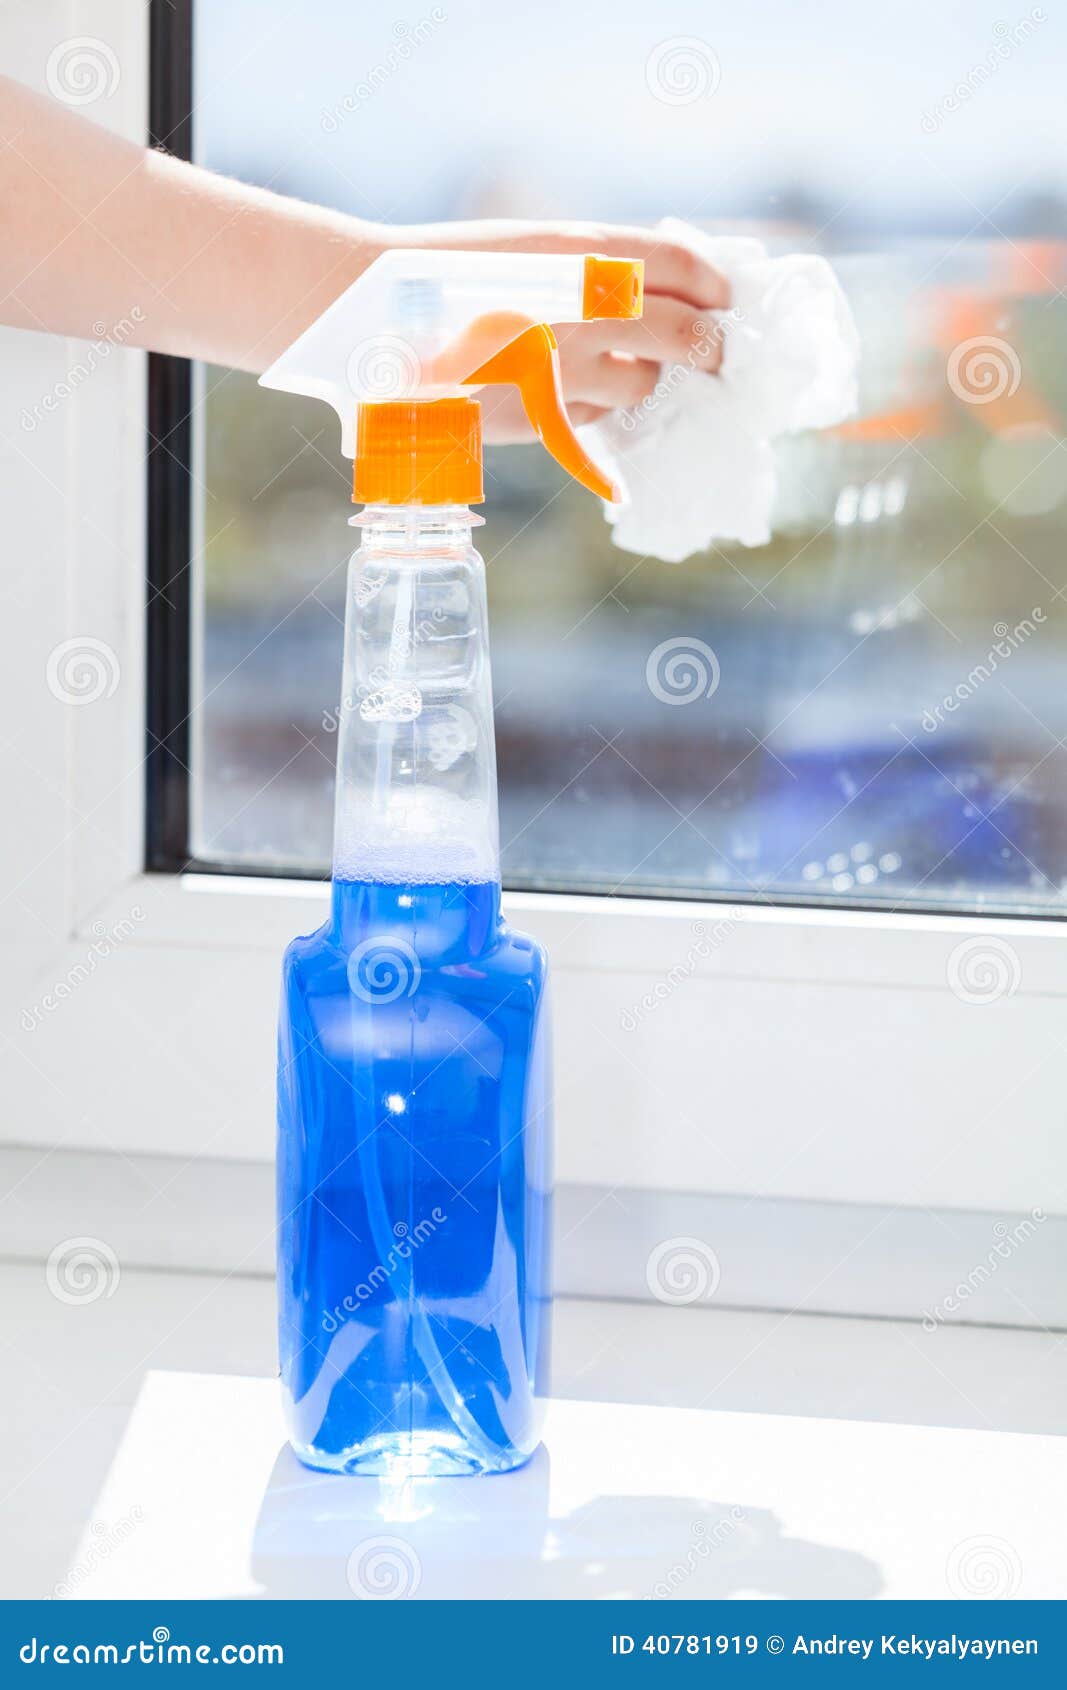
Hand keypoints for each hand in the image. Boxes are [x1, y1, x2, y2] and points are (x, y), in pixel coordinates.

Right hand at [393, 220, 729, 441]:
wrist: (376, 317)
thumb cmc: (452, 275)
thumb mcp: (531, 252)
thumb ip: (594, 268)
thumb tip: (658, 290)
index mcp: (586, 251)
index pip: (684, 265)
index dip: (716, 285)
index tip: (726, 298)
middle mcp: (588, 307)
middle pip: (687, 334)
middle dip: (711, 346)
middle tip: (716, 352)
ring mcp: (569, 367)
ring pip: (645, 383)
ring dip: (647, 380)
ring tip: (629, 370)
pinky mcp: (544, 415)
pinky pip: (597, 416)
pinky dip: (596, 407)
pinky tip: (571, 392)